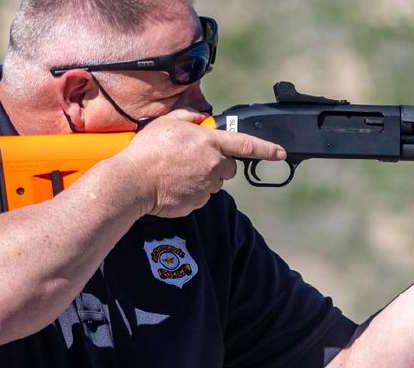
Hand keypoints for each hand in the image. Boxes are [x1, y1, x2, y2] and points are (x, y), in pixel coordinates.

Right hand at [118, 109, 286, 217]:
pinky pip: (201, 196)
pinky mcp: (197, 203)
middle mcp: (213, 166)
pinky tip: (174, 185)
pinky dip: (191, 191)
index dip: (266, 149)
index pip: (246, 144)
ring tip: (178, 172)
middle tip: (193, 159)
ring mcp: (206, 187)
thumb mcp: (168, 123)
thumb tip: (200, 119)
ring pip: (214, 182)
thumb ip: (190, 118)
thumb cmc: (147, 151)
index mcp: (210, 143)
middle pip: (229, 167)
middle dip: (217, 163)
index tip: (280, 152)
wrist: (133, 182)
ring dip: (203, 177)